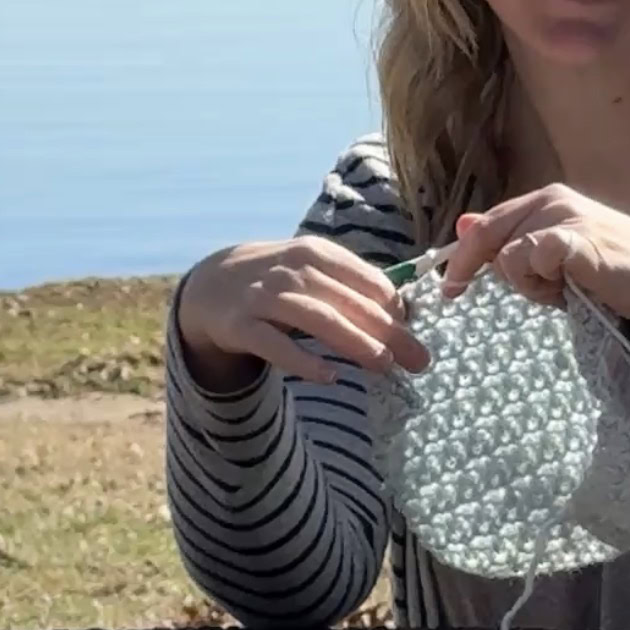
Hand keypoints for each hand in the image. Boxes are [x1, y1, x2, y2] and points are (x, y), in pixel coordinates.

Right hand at [178, 237, 428, 388]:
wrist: (211, 282)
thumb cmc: (281, 280)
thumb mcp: (315, 270)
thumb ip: (354, 288)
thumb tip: (405, 315)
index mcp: (319, 253)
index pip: (370, 281)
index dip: (398, 310)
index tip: (418, 335)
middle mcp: (294, 270)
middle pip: (351, 303)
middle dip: (389, 332)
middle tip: (418, 360)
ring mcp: (264, 297)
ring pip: (318, 319)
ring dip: (355, 342)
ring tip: (383, 364)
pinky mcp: (240, 325)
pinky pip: (275, 345)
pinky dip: (303, 360)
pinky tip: (329, 376)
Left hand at [439, 184, 629, 328]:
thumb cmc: (617, 273)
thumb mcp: (556, 257)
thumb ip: (513, 241)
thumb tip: (463, 224)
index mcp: (547, 199)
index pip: (487, 224)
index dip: (463, 258)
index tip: (450, 290)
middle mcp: (554, 200)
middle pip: (489, 238)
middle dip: (491, 274)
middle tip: (515, 295)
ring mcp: (567, 217)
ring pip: (508, 257)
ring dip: (530, 285)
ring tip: (567, 290)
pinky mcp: (578, 239)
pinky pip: (532, 259)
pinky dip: (544, 281)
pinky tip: (573, 287)